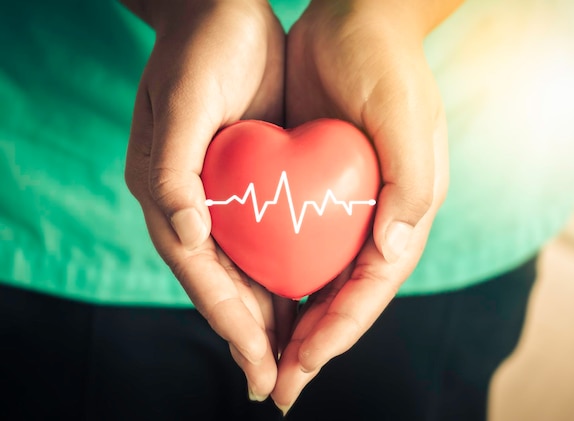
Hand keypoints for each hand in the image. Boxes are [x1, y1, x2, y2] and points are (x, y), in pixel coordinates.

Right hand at [122, 0, 293, 400]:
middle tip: (277, 381)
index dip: (228, 322)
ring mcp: (221, 196)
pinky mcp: (249, 183)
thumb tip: (185, 236)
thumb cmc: (202, 49)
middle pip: (222, 283)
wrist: (224, 11)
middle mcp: (191, 204)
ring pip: (245, 270)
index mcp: (166, 193)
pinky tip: (305, 296)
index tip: (256, 366)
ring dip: (268, 315)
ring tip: (295, 356)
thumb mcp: (183, 99)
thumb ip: (171, 170)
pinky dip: (282, 272)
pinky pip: (265, 240)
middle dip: (249, 335)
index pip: (200, 273)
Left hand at [271, 0, 452, 412]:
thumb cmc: (384, 66)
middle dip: (315, 345)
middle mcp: (379, 218)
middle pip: (346, 296)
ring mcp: (347, 207)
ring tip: (266, 362)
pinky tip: (258, 301)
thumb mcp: (405, 118)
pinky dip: (282, 279)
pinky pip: (299, 246)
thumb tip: (393, 249)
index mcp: (407, 211)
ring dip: (296, 323)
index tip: (302, 367)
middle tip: (279, 387)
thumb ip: (411, 185)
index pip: (371, 287)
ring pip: (320, 279)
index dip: (338, 330)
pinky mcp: (317, 190)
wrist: (355, 19)